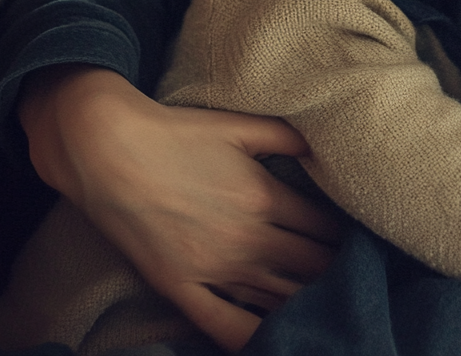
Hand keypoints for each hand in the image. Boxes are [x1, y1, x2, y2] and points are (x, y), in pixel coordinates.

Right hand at [19, 66, 342, 351]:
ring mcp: (213, 268)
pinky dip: (252, 334)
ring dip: (305, 297)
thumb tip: (322, 148)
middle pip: (310, 266)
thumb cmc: (176, 132)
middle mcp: (246, 239)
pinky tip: (275, 338)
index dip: (344, 234)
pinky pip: (223, 323)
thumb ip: (287, 137)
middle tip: (346, 268)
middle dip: (332, 267)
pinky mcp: (180, 287)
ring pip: (276, 296)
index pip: (324, 228)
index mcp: (265, 197)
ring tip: (322, 298)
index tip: (354, 236)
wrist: (106, 150)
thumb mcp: (240, 125)